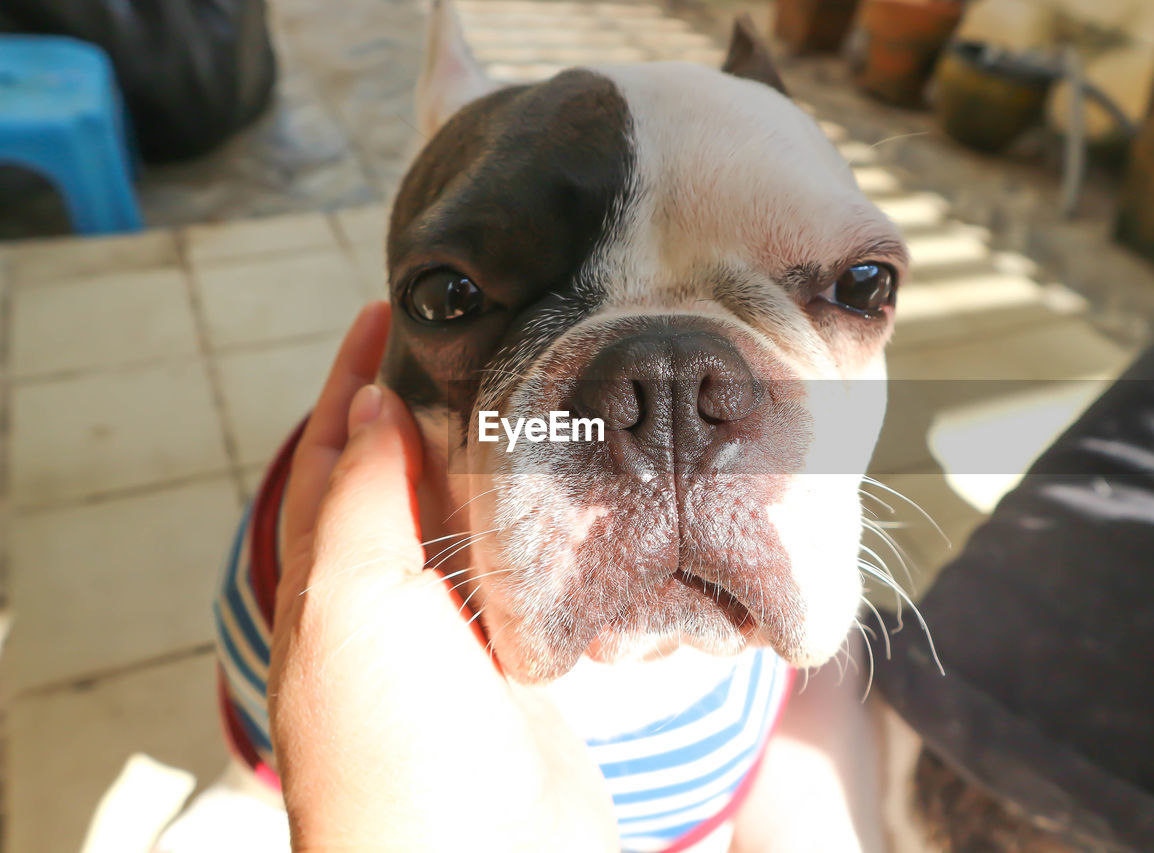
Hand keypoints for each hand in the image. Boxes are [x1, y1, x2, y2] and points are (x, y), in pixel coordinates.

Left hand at [267, 302, 617, 851]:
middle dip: (423, 407)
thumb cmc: (395, 743)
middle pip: (399, 483)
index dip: (351, 382)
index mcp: (328, 589)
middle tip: (472, 338)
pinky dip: (540, 523)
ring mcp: (457, 638)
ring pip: (468, 524)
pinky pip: (525, 572)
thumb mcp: (351, 603)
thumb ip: (359, 501)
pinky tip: (572, 491)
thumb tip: (364, 407)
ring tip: (527, 391)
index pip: (332, 459)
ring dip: (487, 459)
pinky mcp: (523, 663)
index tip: (387, 311)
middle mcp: (387, 609)